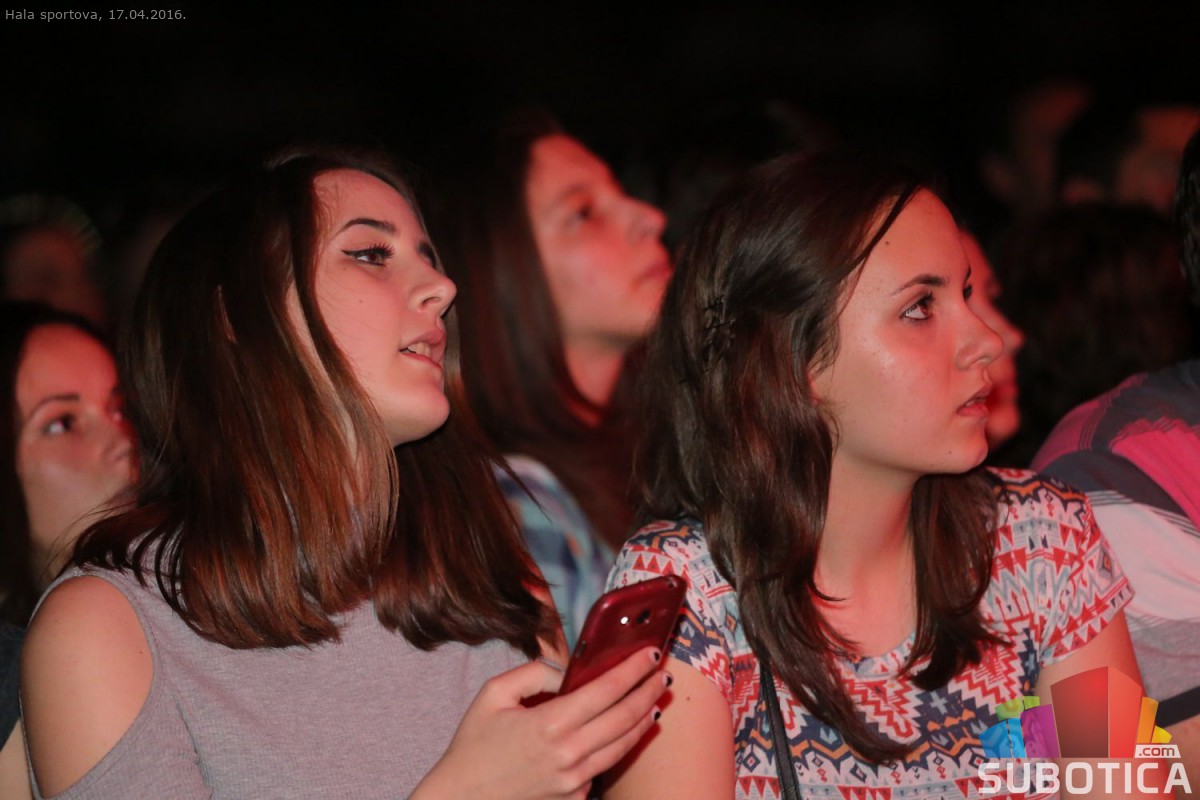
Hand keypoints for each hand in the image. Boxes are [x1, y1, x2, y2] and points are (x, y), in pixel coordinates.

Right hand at [411, 646, 668, 799]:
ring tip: (655, 701)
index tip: (650, 654)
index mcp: (549, 723)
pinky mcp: (573, 798)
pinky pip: (604, 768)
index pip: (606, 689)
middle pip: (624, 717)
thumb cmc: (475, 744)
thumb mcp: (494, 694)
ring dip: (644, 719)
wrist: (462, 798)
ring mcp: (574, 781)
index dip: (632, 670)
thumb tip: (568, 671)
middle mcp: (568, 753)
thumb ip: (535, 673)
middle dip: (648, 691)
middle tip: (663, 674)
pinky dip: (620, 747)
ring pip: (623, 745)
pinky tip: (628, 732)